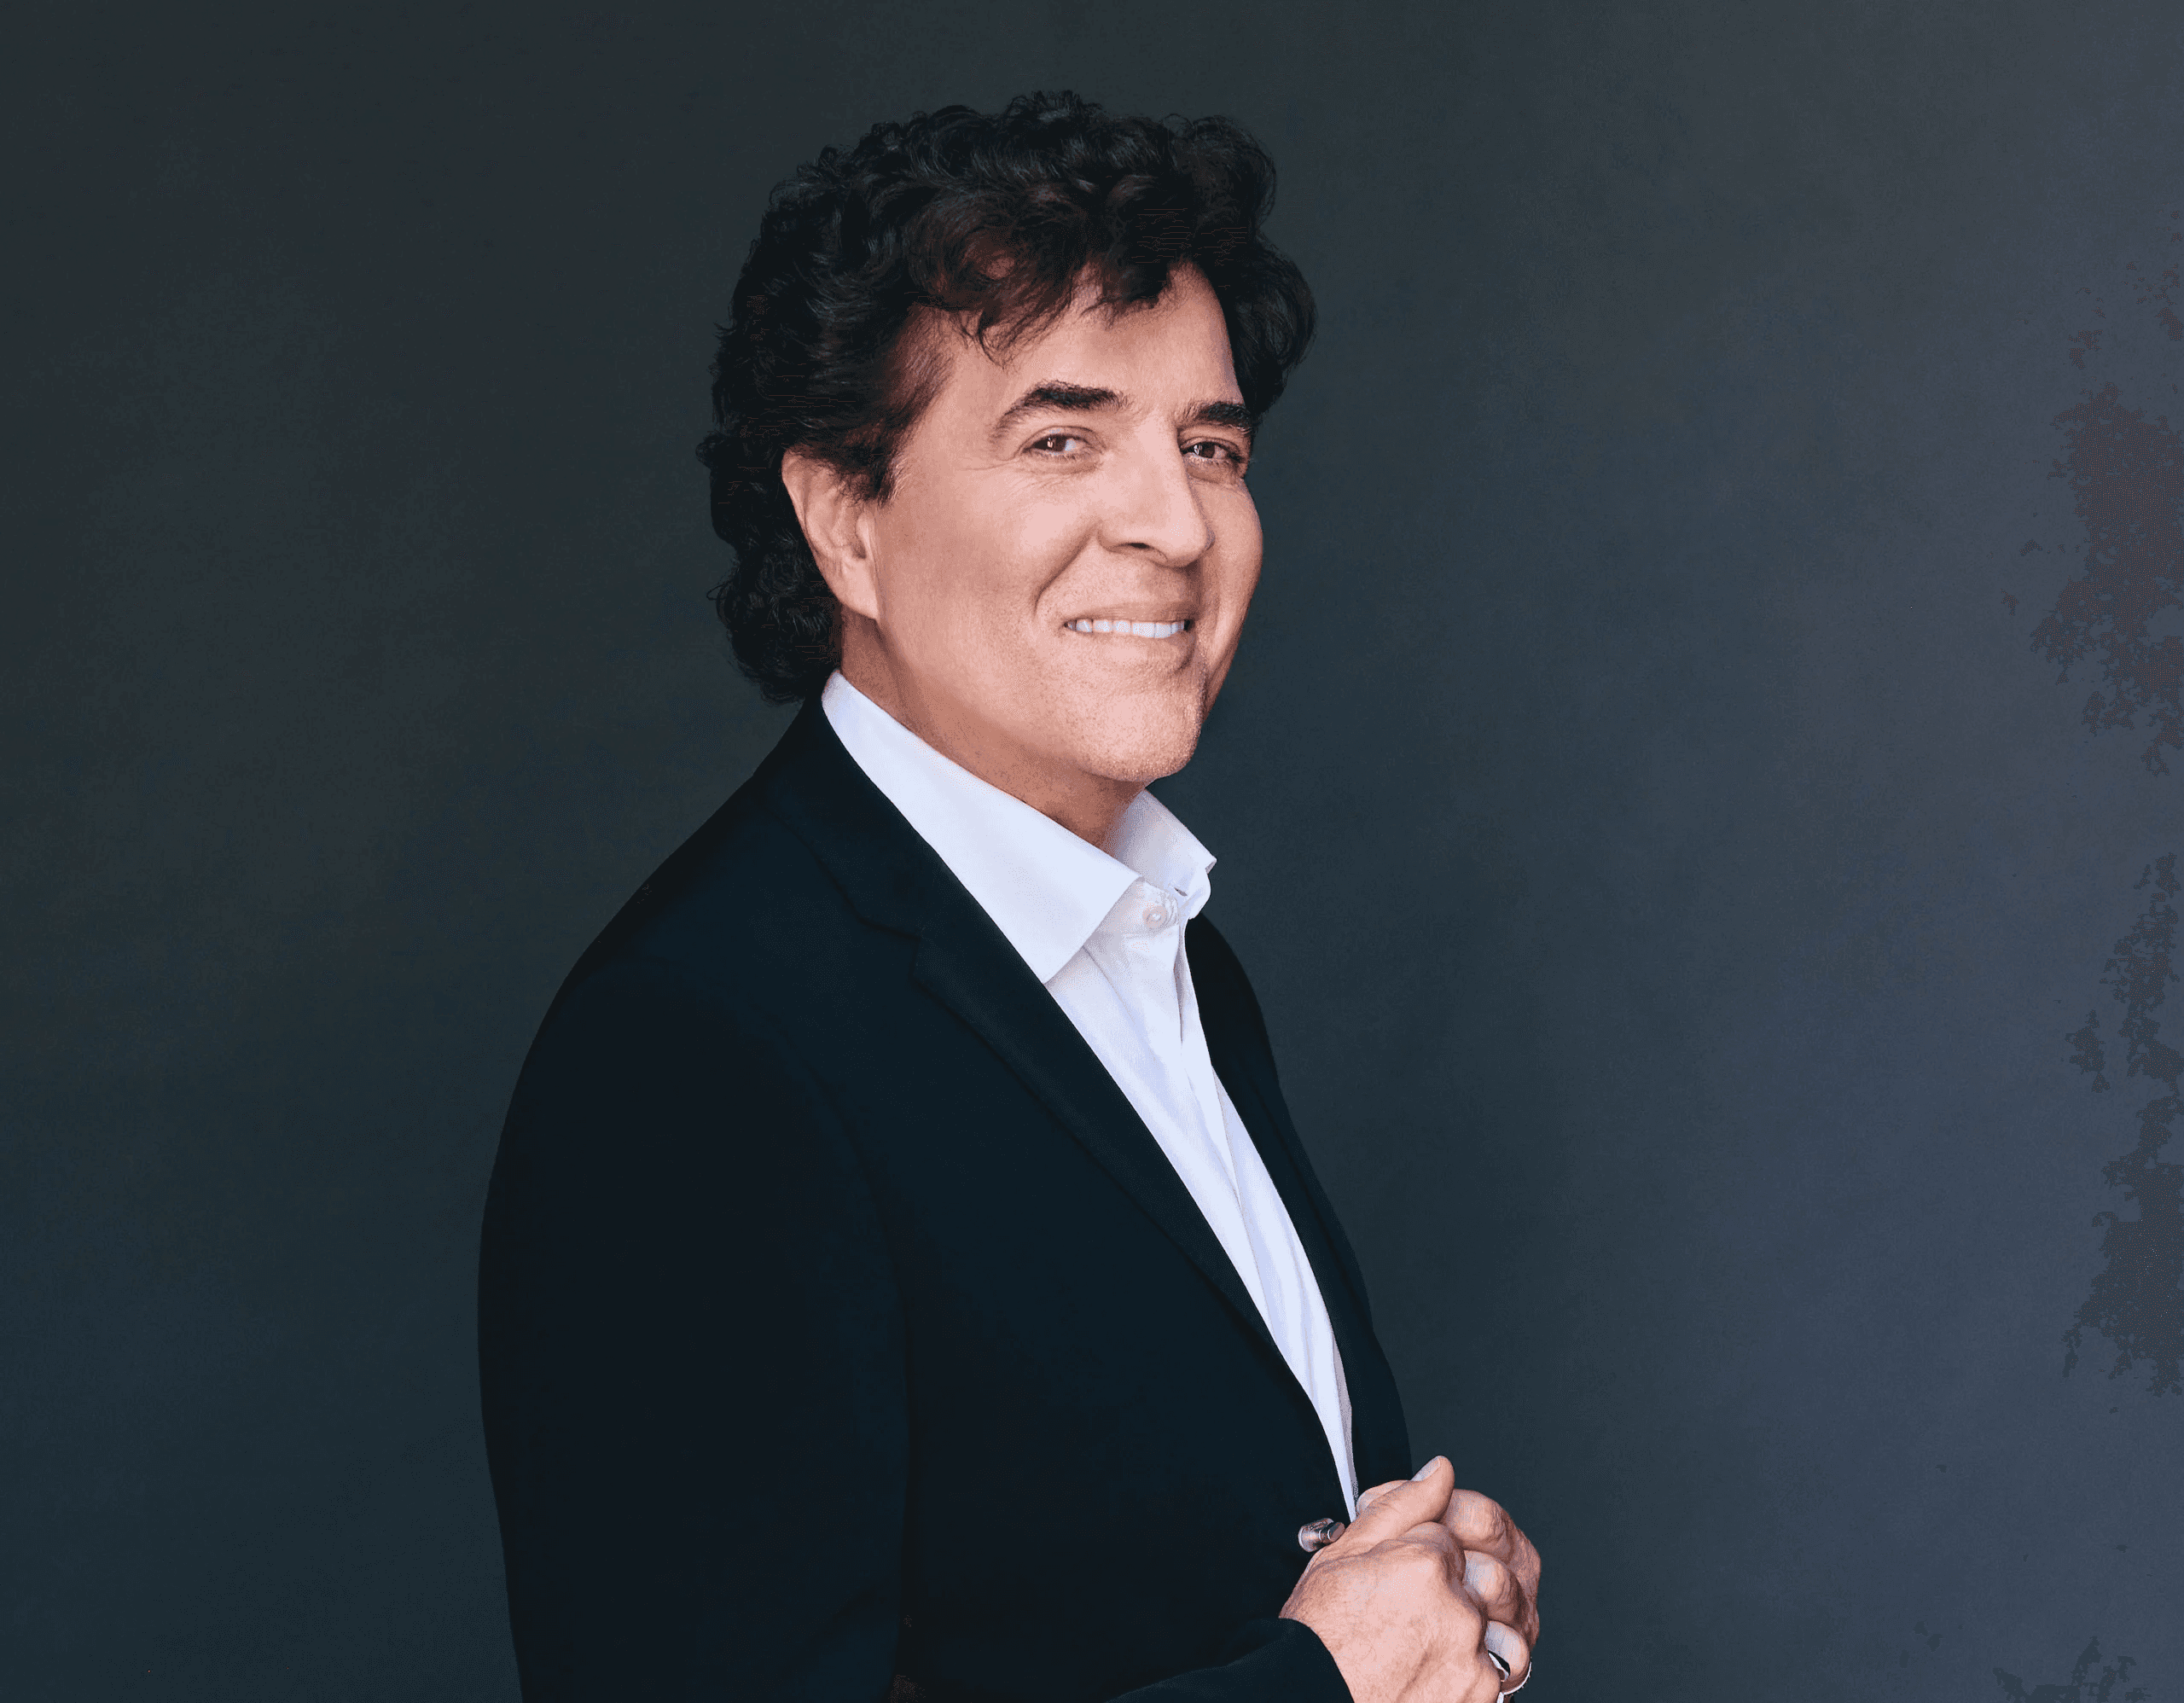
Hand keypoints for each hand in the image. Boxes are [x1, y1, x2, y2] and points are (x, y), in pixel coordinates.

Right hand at [1277, 1458, 1521, 1702]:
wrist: (1310, 1697)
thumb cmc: (1317, 1639)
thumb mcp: (1343, 1557)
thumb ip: (1402, 1506)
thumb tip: (1441, 1472)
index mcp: (1424, 1564)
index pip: (1445, 1539)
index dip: (1412, 1560)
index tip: (1390, 1585)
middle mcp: (1458, 1609)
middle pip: (1472, 1576)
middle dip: (1445, 1589)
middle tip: (1402, 1618)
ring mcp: (1473, 1656)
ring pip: (1488, 1621)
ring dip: (1462, 1629)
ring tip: (1418, 1648)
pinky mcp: (1483, 1694)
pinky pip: (1494, 1667)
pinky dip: (1465, 1668)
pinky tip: (1427, 1672)